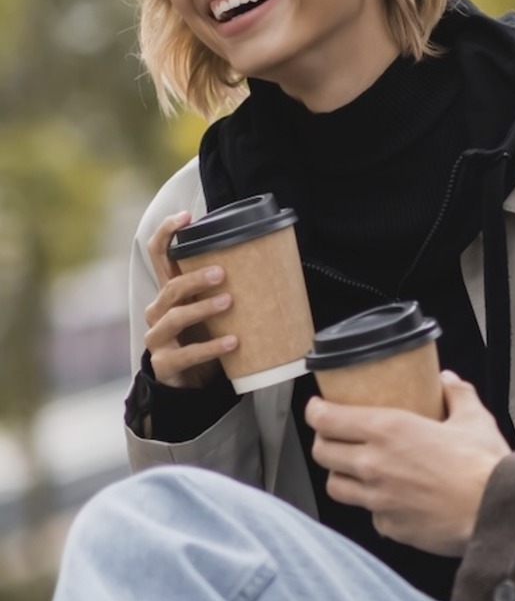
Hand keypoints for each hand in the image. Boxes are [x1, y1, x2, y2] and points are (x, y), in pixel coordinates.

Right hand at [143, 211, 237, 388]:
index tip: (185, 216)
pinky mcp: (165, 363)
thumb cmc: (204, 336)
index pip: (159, 256)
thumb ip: (224, 286)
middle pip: (170, 287)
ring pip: (175, 317)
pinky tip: (233, 342)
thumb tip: (270, 257)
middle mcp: (158, 311)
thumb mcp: (210, 308)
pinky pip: (187, 353)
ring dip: (203, 308)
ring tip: (229, 302)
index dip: (166, 233)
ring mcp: (158, 338)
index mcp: (170, 292)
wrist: (189, 384)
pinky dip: (211, 346)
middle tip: (222, 273)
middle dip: (195, 278)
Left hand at [306, 372, 511, 555]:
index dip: (316, 411)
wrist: (493, 511)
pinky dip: (372, 504)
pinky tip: (388, 496)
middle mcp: (374, 465)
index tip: (317, 407)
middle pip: (322, 452)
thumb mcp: (473, 418)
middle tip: (334, 435)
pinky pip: (368, 513)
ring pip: (335, 486)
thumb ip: (457, 394)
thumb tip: (448, 382)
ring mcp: (377, 499)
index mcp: (390, 431)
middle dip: (323, 441)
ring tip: (352, 468)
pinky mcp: (388, 525)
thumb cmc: (483, 467)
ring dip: (339, 474)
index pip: (328, 419)